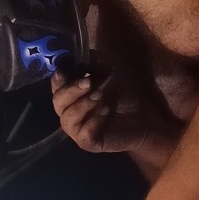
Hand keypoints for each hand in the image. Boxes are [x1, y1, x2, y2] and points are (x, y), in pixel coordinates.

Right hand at [51, 71, 176, 156]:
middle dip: (71, 91)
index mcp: (71, 94)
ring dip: (83, 106)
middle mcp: (69, 112)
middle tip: (89, 83)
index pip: (55, 87)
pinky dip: (93, 121)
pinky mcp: (87, 142)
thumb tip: (74, 56)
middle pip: (57, 103)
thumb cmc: (124, 92)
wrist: (143, 115)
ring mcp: (77, 129)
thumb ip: (91, 62)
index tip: (67, 73)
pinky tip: (106, 112)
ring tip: (100, 97)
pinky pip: (82, 133)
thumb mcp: (109, 69)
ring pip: (67, 119)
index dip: (59, 80)